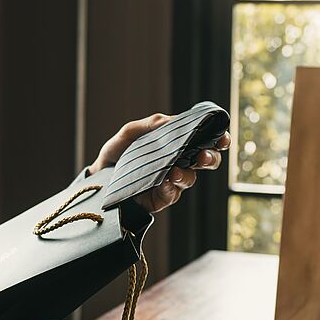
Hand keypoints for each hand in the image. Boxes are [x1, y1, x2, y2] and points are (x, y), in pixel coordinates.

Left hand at [87, 113, 230, 212]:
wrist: (97, 178)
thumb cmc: (117, 154)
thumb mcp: (129, 134)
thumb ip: (151, 125)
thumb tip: (172, 120)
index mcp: (176, 144)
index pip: (202, 140)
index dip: (217, 138)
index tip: (222, 137)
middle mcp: (178, 163)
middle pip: (205, 161)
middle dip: (210, 158)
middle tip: (204, 157)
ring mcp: (171, 182)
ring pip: (190, 179)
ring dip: (186, 174)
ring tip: (175, 171)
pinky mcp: (161, 199)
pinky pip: (173, 194)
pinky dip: (171, 188)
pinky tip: (166, 183)